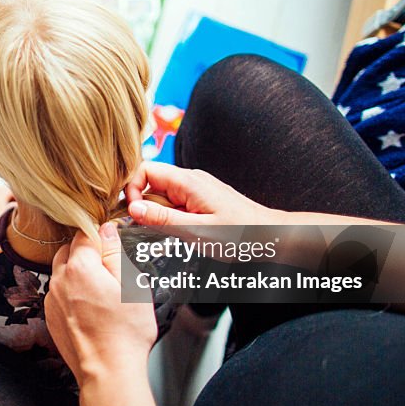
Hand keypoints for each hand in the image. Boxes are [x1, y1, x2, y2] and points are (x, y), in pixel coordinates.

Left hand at [45, 223, 156, 388]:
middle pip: (68, 251)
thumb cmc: (125, 331)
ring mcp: (52, 300)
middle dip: (86, 252)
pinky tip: (91, 308)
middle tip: (109, 267)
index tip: (113, 243)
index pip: (84, 234)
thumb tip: (106, 230)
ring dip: (77, 273)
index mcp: (79, 267)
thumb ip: (114, 252)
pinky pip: (59, 294)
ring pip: (62, 273)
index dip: (101, 235)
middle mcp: (59, 280)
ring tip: (102, 291)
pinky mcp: (51, 318)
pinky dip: (72, 293)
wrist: (108, 371)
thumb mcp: (131, 284)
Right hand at [125, 162, 283, 225]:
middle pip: (151, 184)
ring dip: (159, 216)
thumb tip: (132, 207)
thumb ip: (163, 219)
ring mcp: (196, 189)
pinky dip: (172, 218)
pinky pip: (176, 204)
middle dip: (145, 207)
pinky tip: (183, 233)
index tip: (133, 214)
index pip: (145, 170)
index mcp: (188, 182)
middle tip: (153, 231)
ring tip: (173, 235)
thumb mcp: (197, 231)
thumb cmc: (241, 234)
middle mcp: (190, 180)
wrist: (272, 235)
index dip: (132, 190)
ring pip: (162, 196)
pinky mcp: (201, 199)